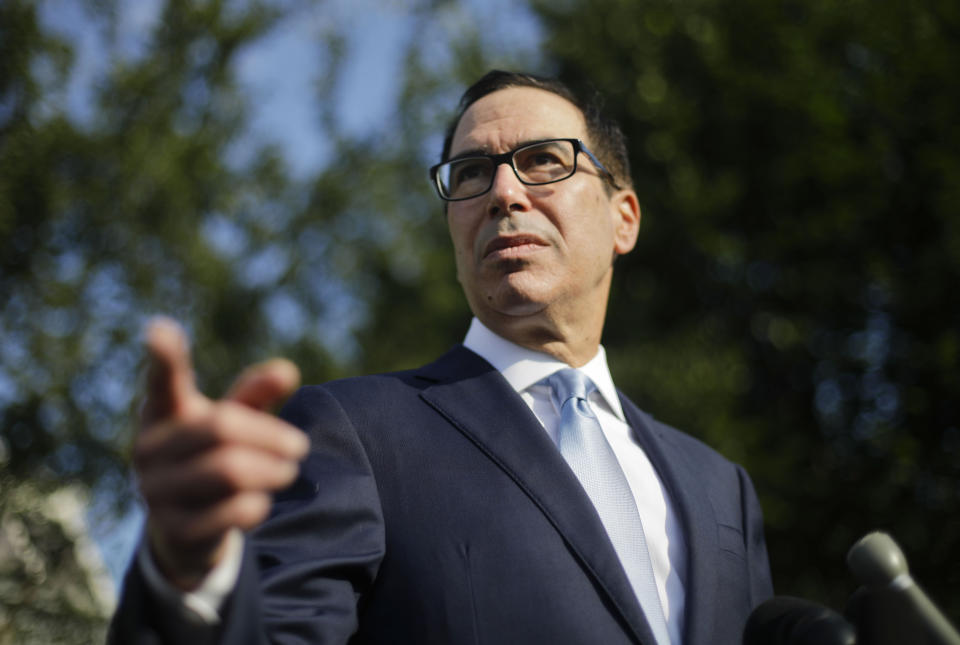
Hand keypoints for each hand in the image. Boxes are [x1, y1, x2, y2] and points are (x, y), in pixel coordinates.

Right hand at [133, 317, 308, 589]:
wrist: (184, 531)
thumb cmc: (211, 456)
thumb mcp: (233, 421)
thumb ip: (255, 395)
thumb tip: (288, 371)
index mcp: (163, 412)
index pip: (163, 381)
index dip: (163, 356)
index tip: (159, 328)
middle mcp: (149, 448)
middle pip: (222, 429)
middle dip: (271, 436)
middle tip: (301, 446)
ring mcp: (155, 491)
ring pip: (229, 471)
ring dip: (272, 470)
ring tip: (290, 471)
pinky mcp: (174, 531)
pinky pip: (230, 511)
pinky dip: (257, 504)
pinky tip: (262, 503)